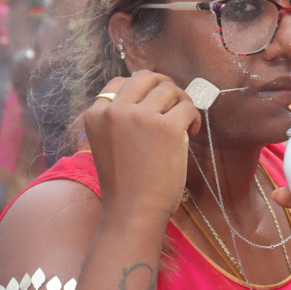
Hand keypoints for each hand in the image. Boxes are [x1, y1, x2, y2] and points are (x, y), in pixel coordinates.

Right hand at [85, 71, 201, 222]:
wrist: (133, 212)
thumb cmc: (125, 185)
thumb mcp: (109, 144)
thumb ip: (121, 119)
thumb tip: (154, 94)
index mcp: (96, 115)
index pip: (120, 83)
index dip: (142, 90)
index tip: (154, 104)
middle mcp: (115, 111)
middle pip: (146, 77)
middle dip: (164, 86)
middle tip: (175, 104)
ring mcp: (140, 117)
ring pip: (169, 89)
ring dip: (181, 102)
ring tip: (184, 124)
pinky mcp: (166, 128)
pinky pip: (188, 108)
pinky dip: (194, 118)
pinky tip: (190, 133)